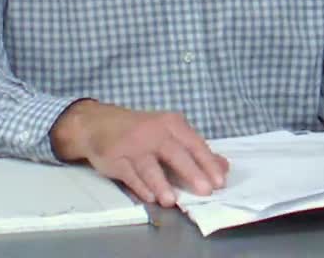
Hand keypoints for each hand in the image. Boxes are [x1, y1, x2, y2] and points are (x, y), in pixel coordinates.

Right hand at [50, 100, 228, 206]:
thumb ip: (197, 150)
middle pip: (174, 153)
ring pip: (149, 166)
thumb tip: (224, 166)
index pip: (194, 143)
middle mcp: (153, 132)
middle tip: (205, 191)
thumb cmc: (142, 131)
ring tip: (171, 200)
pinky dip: (140, 186)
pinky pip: (130, 174)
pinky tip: (149, 197)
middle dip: (191, 172)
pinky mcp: (115, 158)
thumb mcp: (170, 133)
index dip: (207, 163)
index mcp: (171, 124)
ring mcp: (133, 146)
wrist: (99, 123)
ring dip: (161, 183)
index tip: (219, 182)